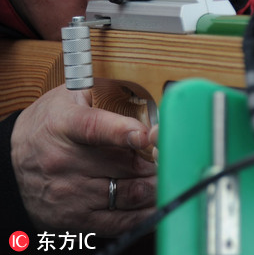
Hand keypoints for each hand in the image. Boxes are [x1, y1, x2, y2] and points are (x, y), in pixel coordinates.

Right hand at [10, 85, 155, 234]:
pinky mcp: (73, 219)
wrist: (12, 159)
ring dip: (156, 186)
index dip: (126, 132)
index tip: (149, 135)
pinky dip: (144, 213)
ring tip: (167, 175)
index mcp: (64, 124)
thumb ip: (110, 99)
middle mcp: (63, 162)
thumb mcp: (73, 96)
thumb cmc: (52, 123)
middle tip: (173, 156)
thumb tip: (150, 113)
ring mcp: (68, 193)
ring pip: (128, 194)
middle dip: (158, 162)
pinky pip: (119, 221)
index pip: (96, 129)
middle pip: (124, 165)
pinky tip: (157, 201)